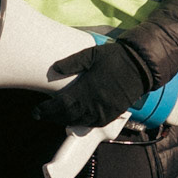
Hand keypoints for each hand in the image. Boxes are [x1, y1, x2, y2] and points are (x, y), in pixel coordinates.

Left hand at [33, 41, 148, 129]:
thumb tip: (55, 68)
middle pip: (68, 116)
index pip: (61, 105)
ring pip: (80, 121)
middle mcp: (94, 103)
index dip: (46, 110)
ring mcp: (104, 110)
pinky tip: (77, 118)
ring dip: (66, 120)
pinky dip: (82, 122)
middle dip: (53, 117)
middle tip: (42, 114)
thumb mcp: (91, 54)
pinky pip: (94, 123)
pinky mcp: (113, 113)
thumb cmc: (115, 57)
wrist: (141, 65)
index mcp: (87, 89)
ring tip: (57, 116)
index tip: (37, 111)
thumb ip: (72, 62)